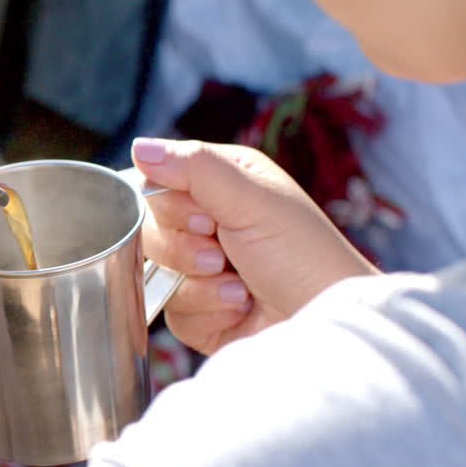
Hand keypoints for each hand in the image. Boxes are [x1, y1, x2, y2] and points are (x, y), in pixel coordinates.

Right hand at [133, 138, 378, 354]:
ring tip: (239, 285)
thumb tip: (139, 147)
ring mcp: (201, 269)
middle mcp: (209, 222)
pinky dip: (205, 311)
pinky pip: (172, 310)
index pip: (157, 181)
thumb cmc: (304, 254)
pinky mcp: (200, 311)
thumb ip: (194, 168)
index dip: (170, 204)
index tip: (206, 217)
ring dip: (199, 282)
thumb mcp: (252, 200)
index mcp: (221, 184)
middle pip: (151, 229)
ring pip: (157, 271)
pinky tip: (239, 307)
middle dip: (185, 247)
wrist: (326, 319)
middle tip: (222, 253)